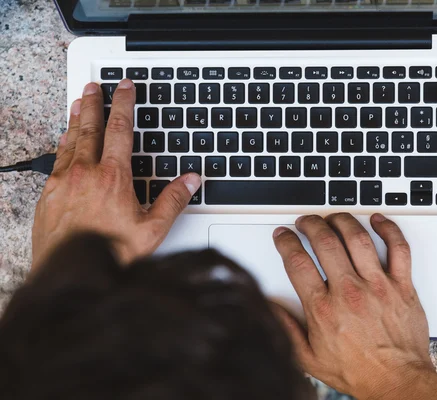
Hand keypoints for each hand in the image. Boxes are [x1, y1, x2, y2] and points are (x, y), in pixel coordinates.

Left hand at [32, 80, 200, 271]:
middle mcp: (84, 173)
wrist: (72, 275)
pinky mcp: (49, 196)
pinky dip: (63, 144)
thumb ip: (173, 201)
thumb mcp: (152, 230)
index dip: (123, 104)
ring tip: (79, 104)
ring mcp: (62, 183)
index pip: (119, 129)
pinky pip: (57, 160)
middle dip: (94, 103)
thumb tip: (191, 180)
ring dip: (76, 120)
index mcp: (112, 177)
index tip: (124, 88)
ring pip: (70, 141)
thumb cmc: (110, 255)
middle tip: (93, 85)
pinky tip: (65, 142)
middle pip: (90, 128)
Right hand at [272, 213, 436, 399]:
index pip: (297, 261)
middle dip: (310, 225)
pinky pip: (398, 248)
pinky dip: (388, 229)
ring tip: (333, 218)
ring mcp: (377, 286)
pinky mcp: (402, 285)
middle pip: (325, 242)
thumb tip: (269, 307)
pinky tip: (377, 221)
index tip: (283, 236)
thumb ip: (286, 329)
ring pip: (358, 238)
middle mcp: (349, 292)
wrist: (397, 382)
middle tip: (306, 222)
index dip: (286, 242)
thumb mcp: (309, 358)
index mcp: (323, 308)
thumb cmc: (358, 371)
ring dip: (342, 221)